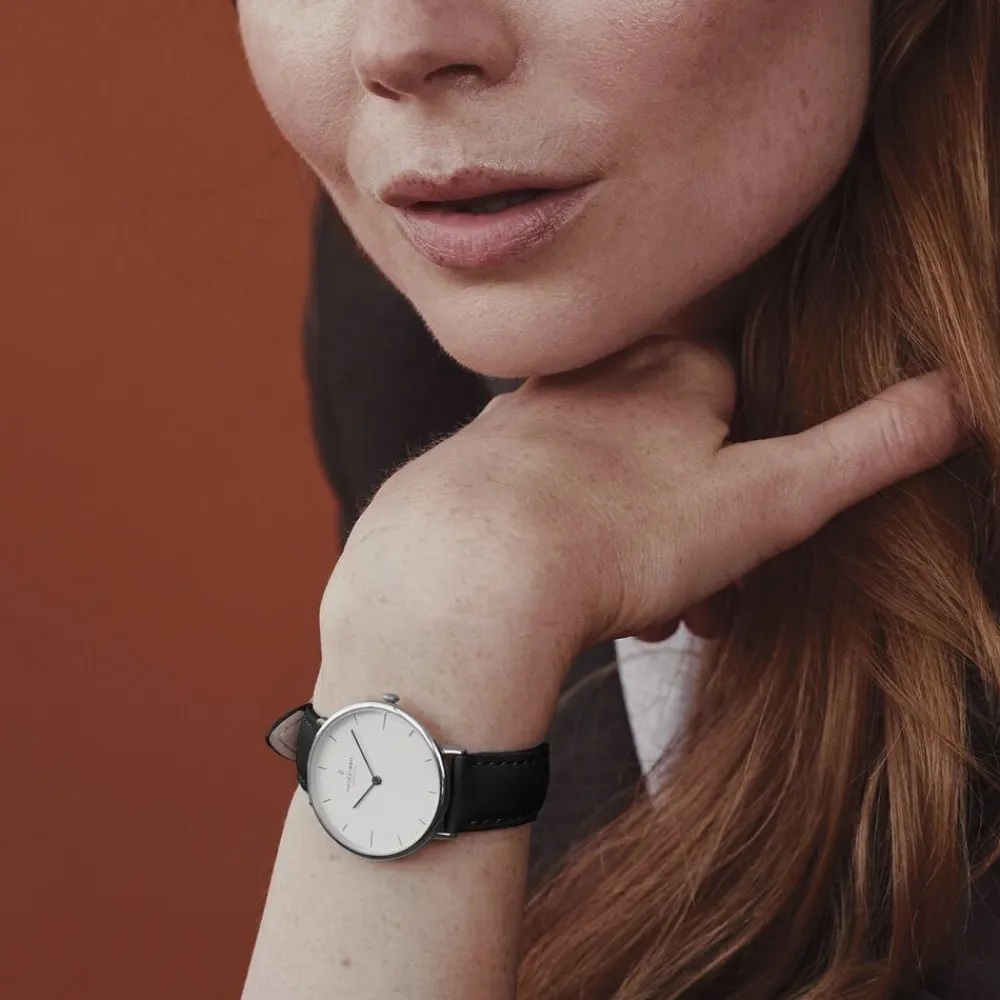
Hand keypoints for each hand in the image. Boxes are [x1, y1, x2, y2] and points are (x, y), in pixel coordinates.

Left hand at [328, 335, 968, 697]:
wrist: (471, 569)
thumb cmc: (623, 533)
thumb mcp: (772, 498)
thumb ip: (868, 447)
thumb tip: (960, 396)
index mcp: (672, 369)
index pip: (740, 396)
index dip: (758, 473)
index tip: (752, 530)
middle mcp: (597, 375)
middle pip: (671, 444)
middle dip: (696, 524)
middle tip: (704, 599)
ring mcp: (527, 415)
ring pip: (609, 477)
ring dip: (637, 543)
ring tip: (643, 610)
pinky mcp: (476, 464)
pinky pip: (544, 500)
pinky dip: (571, 543)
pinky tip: (572, 594)